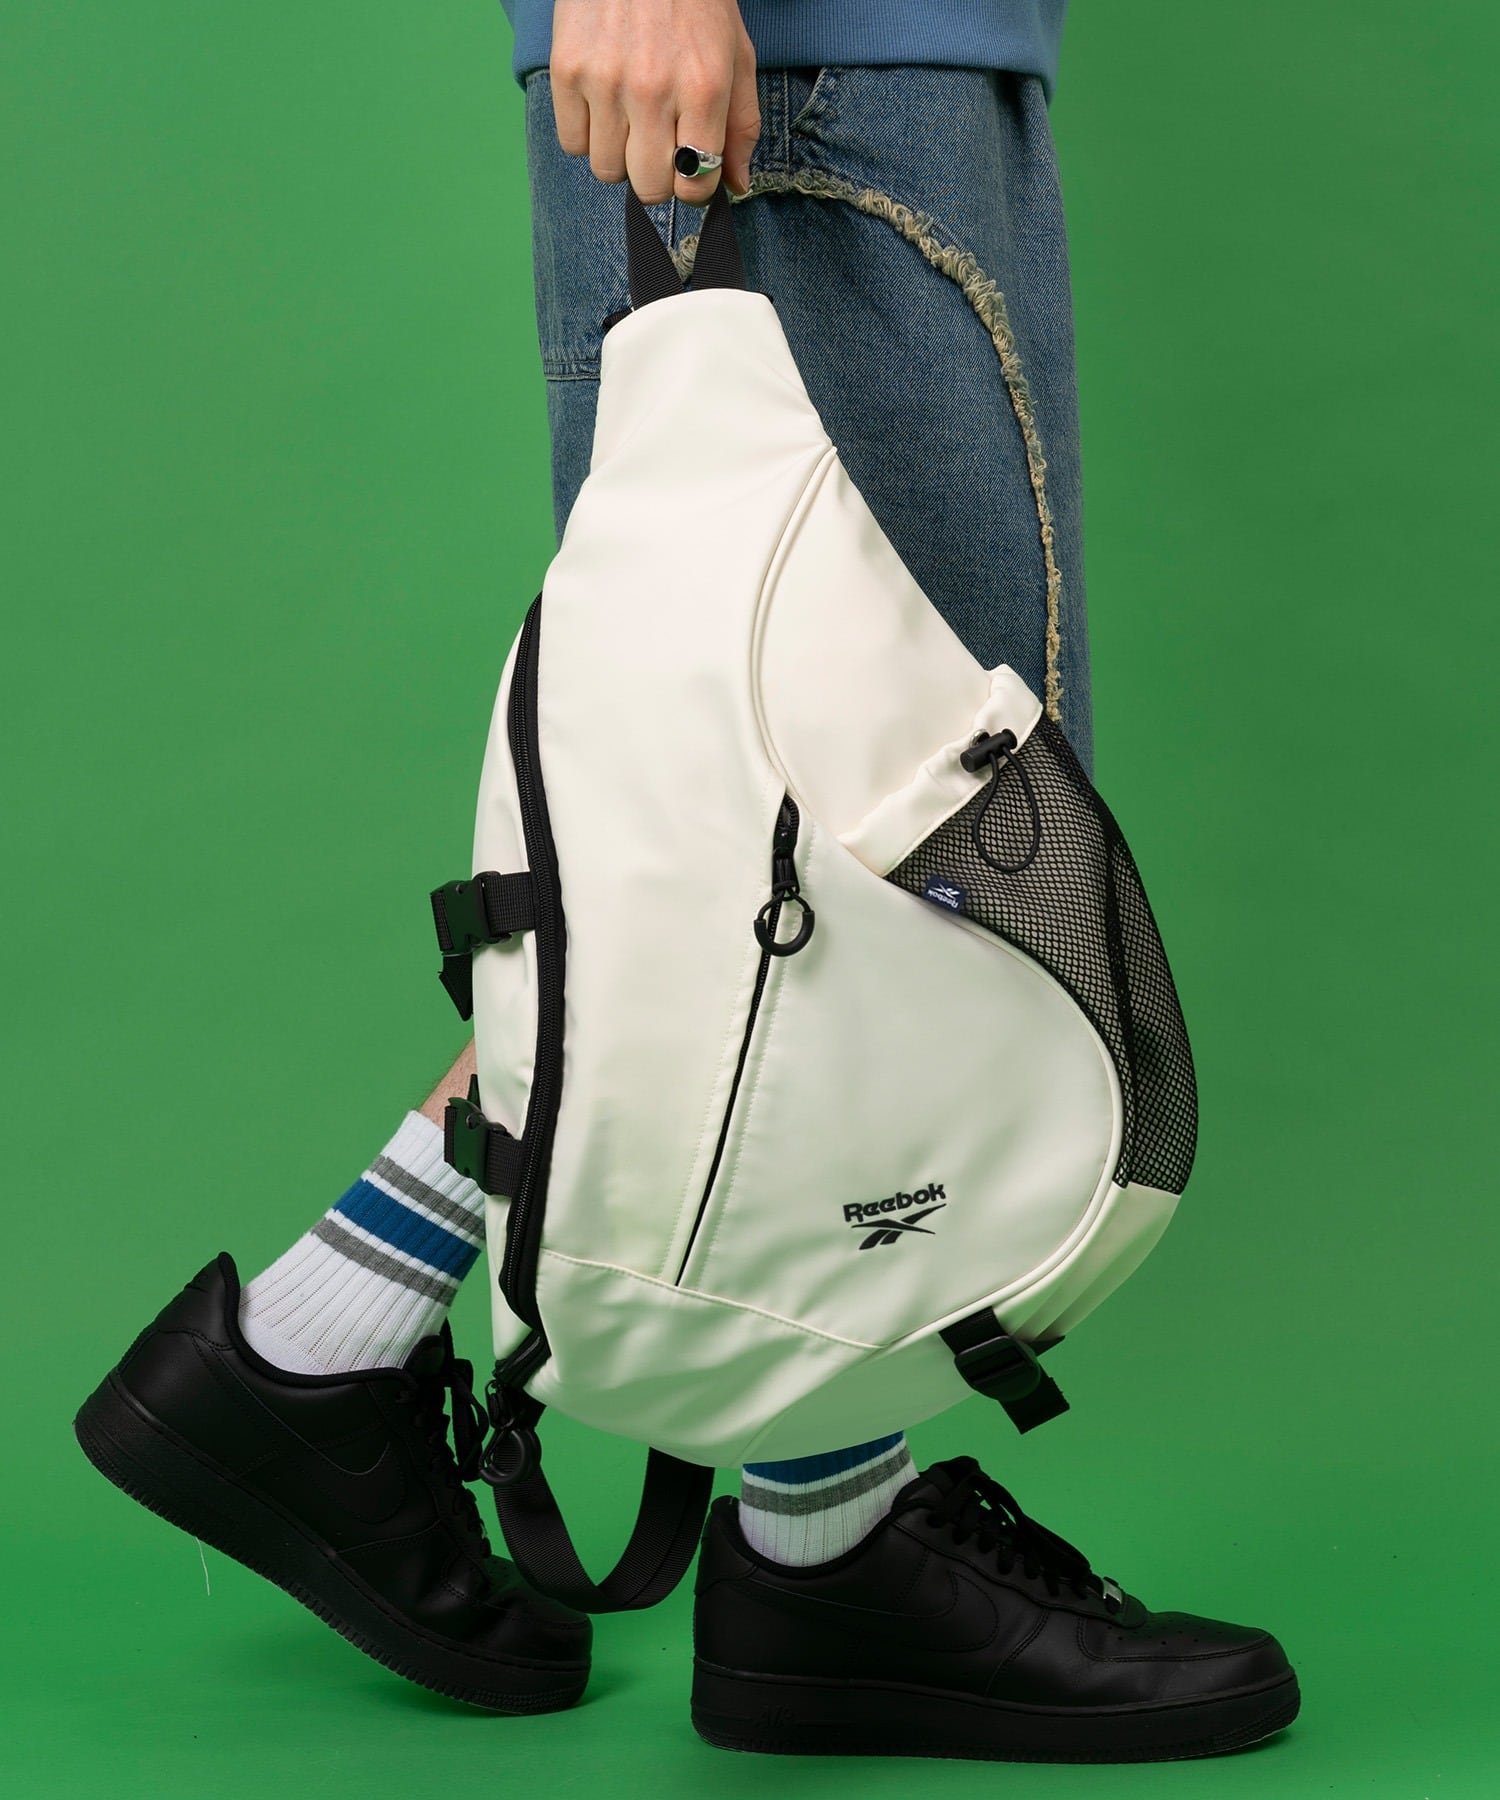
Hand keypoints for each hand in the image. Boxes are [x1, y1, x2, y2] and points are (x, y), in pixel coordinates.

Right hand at [550, 0, 758, 202]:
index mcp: (703, 89)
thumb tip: (736, 186)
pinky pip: (573, 143)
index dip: (695, 185)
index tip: (691, 166)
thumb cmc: (694, 2)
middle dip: (658, 176)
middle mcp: (653, 90)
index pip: (695, 184)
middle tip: (659, 142)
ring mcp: (605, 81)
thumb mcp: (736, 56)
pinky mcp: (567, 69)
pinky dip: (587, 133)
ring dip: (620, 154)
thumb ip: (741, 126)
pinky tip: (603, 103)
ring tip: (629, 115)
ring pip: (607, 170)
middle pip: (649, 188)